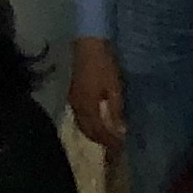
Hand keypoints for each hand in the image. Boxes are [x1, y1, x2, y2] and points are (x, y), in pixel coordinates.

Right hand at [67, 37, 127, 152]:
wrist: (85, 44)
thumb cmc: (102, 63)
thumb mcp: (113, 86)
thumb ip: (115, 109)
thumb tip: (120, 130)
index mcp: (87, 107)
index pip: (98, 132)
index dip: (109, 141)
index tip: (120, 148)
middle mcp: (77, 107)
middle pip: (86, 131)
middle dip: (99, 140)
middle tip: (112, 146)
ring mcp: (72, 100)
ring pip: (81, 124)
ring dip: (92, 132)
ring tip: (105, 135)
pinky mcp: (72, 93)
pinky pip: (78, 115)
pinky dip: (87, 122)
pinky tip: (95, 119)